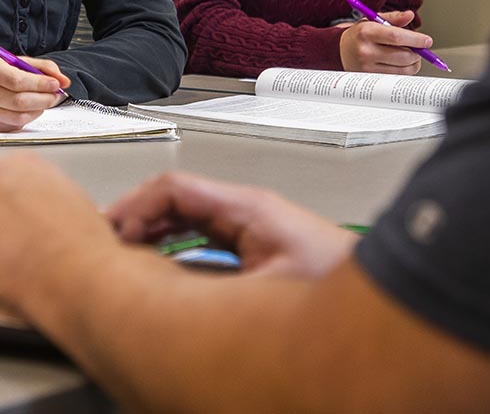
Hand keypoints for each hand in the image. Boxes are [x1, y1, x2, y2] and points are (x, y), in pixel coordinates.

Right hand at [0, 52, 69, 131]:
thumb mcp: (16, 61)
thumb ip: (42, 67)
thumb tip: (63, 80)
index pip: (17, 81)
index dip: (40, 84)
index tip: (55, 84)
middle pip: (19, 101)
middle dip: (44, 98)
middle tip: (56, 94)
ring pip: (18, 116)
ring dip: (39, 109)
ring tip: (45, 100)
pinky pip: (13, 124)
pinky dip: (28, 117)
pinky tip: (31, 108)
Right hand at [107, 172, 356, 278]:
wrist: (386, 301)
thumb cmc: (335, 285)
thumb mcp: (262, 279)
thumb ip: (207, 275)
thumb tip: (161, 283)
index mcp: (247, 207)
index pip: (174, 188)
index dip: (133, 208)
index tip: (107, 232)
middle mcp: (249, 212)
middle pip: (176, 202)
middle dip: (136, 222)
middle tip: (104, 245)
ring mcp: (254, 228)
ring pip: (188, 220)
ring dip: (153, 237)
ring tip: (124, 258)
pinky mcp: (261, 249)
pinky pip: (205, 240)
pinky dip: (175, 251)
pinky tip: (164, 273)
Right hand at [339, 10, 426, 73]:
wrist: (339, 50)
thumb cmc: (360, 34)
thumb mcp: (373, 20)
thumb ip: (393, 17)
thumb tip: (410, 15)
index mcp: (367, 32)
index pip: (396, 37)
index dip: (415, 40)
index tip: (427, 41)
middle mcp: (365, 51)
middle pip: (402, 56)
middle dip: (417, 53)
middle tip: (420, 49)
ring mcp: (367, 67)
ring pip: (402, 69)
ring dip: (413, 63)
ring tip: (411, 55)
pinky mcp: (370, 78)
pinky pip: (396, 77)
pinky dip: (404, 70)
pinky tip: (401, 63)